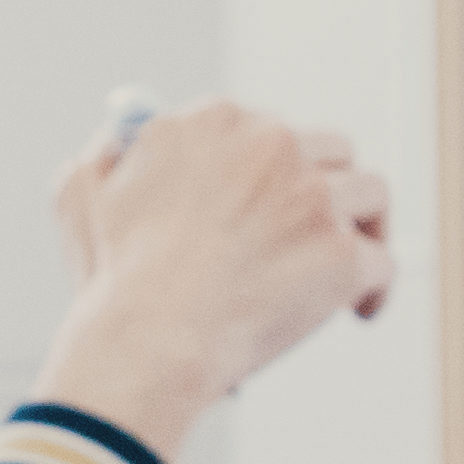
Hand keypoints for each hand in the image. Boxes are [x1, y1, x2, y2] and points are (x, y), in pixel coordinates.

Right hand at [36, 101, 395, 461]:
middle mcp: (273, 145)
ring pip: (369, 196)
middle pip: (331, 150)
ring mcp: (314, 199)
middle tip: (318, 231)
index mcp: (216, 122)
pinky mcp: (342, 254)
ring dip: (362, 230)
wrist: (147, 342)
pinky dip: (374, 289)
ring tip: (347, 267)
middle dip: (327, 189)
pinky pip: (382, 262)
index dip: (274, 168)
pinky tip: (360, 310)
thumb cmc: (112, 278)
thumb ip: (110, 152)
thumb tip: (128, 136)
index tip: (272, 200)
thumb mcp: (81, 194)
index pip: (268, 127)